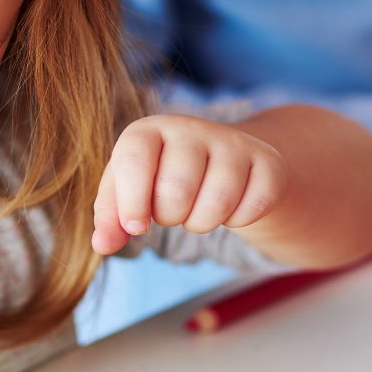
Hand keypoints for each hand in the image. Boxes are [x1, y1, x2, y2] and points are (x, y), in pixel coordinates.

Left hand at [92, 114, 286, 254]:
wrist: (221, 163)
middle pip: (176, 191)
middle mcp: (191, 127)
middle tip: (173, 210)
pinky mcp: (268, 161)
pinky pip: (251, 208)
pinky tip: (230, 207)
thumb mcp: (128, 193)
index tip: (135, 227)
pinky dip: (237, 221)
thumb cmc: (161, 179)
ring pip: (216, 203)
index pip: (134, 161)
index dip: (131, 203)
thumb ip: (111, 219)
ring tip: (197, 210)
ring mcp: (233, 142)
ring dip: (202, 223)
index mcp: (148, 130)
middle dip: (170, 216)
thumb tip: (102, 245)